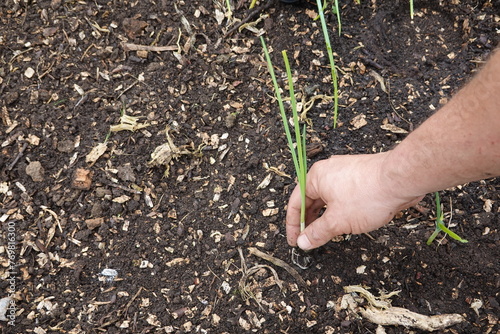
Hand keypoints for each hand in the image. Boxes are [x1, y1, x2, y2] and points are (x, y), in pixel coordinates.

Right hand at [285, 152, 423, 249]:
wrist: (400, 179)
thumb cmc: (367, 195)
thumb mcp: (337, 221)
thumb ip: (317, 233)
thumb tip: (303, 242)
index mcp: (315, 177)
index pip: (295, 203)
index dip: (293, 225)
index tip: (295, 241)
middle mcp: (327, 171)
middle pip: (311, 200)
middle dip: (310, 221)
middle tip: (309, 240)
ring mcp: (344, 172)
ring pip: (328, 198)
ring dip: (325, 216)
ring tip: (327, 233)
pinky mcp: (359, 176)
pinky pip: (342, 194)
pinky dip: (339, 209)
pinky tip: (346, 221)